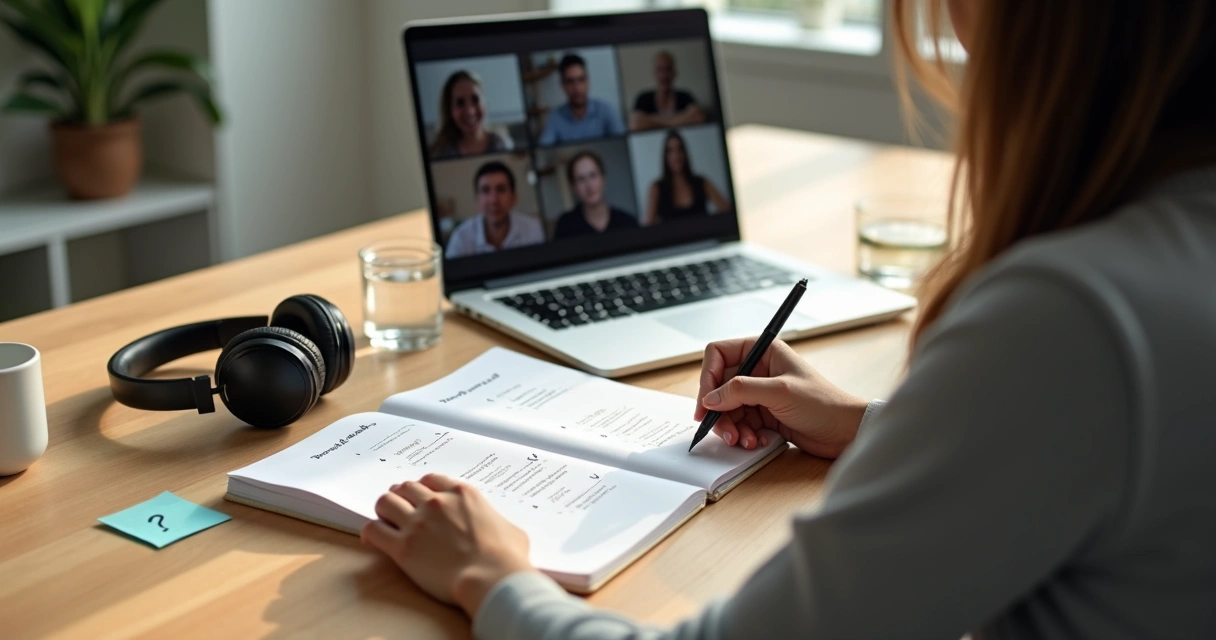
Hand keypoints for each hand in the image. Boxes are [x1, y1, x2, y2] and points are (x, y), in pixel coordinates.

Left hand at [360, 474, 537, 616]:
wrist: (491, 578)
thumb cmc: (506, 557)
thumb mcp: (511, 530)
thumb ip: (496, 522)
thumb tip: (500, 530)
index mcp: (462, 494)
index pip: (431, 479)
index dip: (423, 488)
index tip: (421, 496)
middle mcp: (436, 503)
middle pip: (406, 487)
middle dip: (402, 496)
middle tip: (401, 508)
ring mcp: (417, 523)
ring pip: (386, 502)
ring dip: (385, 509)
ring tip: (386, 520)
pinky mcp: (403, 547)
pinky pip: (374, 530)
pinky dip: (370, 532)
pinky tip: (373, 539)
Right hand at [695, 339, 867, 458]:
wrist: (845, 431)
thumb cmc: (823, 403)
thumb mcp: (780, 392)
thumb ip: (741, 391)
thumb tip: (710, 398)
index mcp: (763, 351)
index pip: (719, 354)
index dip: (708, 377)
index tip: (706, 401)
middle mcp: (759, 369)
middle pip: (719, 385)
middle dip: (718, 409)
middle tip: (721, 430)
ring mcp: (760, 393)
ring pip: (727, 407)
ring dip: (731, 426)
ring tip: (743, 440)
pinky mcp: (764, 413)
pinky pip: (740, 422)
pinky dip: (742, 434)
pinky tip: (755, 441)